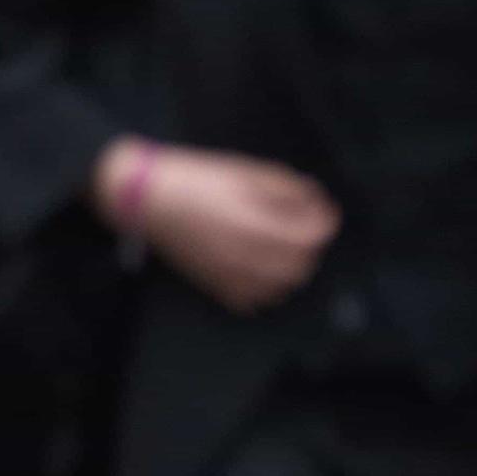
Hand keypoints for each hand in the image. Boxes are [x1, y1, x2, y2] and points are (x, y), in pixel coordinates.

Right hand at [98, 141, 338, 313]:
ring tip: (285, 248)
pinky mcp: (213, 285)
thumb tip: (315, 201)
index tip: (323, 213)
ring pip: (279, 289)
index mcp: (256, 224)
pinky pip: (251, 302)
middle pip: (301, 266)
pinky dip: (265, 290)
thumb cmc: (201, 180)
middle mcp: (245, 255)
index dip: (324, 223)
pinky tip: (261, 270)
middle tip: (304, 228)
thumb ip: (288, 188)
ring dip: (291, 270)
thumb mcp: (250, 172)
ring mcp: (228, 274)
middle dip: (310, 247)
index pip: (311, 238)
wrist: (152, 199)